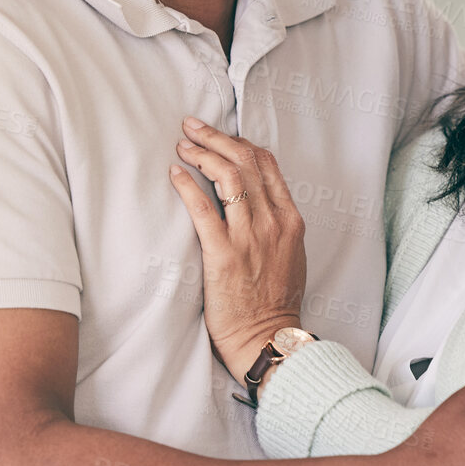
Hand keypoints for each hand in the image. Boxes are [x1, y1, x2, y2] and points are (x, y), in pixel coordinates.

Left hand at [169, 117, 305, 382]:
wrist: (269, 339)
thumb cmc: (276, 302)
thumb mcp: (290, 255)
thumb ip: (276, 225)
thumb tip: (254, 201)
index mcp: (290, 220)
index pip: (267, 164)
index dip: (240, 143)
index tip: (220, 135)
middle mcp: (272, 222)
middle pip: (246, 162)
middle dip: (216, 137)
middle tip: (192, 127)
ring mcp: (249, 237)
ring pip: (228, 177)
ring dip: (201, 154)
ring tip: (182, 146)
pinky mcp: (223, 254)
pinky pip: (204, 209)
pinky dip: (188, 186)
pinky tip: (174, 173)